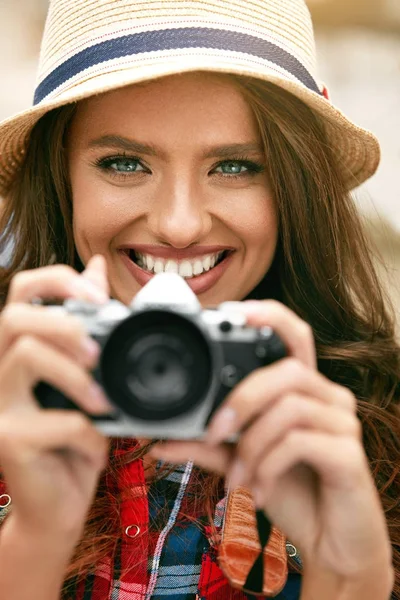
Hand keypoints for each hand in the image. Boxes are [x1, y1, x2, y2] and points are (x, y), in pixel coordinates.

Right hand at [0, 256, 111, 543]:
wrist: (57, 505)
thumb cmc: (74, 437)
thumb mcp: (87, 376)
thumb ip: (89, 325)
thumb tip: (98, 266)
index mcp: (20, 350)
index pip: (22, 289)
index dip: (59, 280)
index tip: (99, 298)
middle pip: (15, 317)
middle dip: (65, 325)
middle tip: (97, 353)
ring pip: (27, 357)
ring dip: (79, 379)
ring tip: (103, 403)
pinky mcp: (7, 440)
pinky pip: (59, 421)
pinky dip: (90, 434)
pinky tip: (95, 448)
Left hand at [150, 300, 393, 590]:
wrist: (331, 543)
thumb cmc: (291, 492)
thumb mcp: (241, 464)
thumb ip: (206, 447)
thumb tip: (159, 441)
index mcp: (302, 389)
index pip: (294, 334)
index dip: (268, 315)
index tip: (231, 313)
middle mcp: (328, 396)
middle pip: (285, 370)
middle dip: (241, 399)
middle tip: (213, 432)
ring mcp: (342, 422)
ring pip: (289, 407)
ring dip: (250, 445)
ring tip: (237, 479)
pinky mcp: (349, 453)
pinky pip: (299, 442)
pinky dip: (267, 467)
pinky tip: (258, 492)